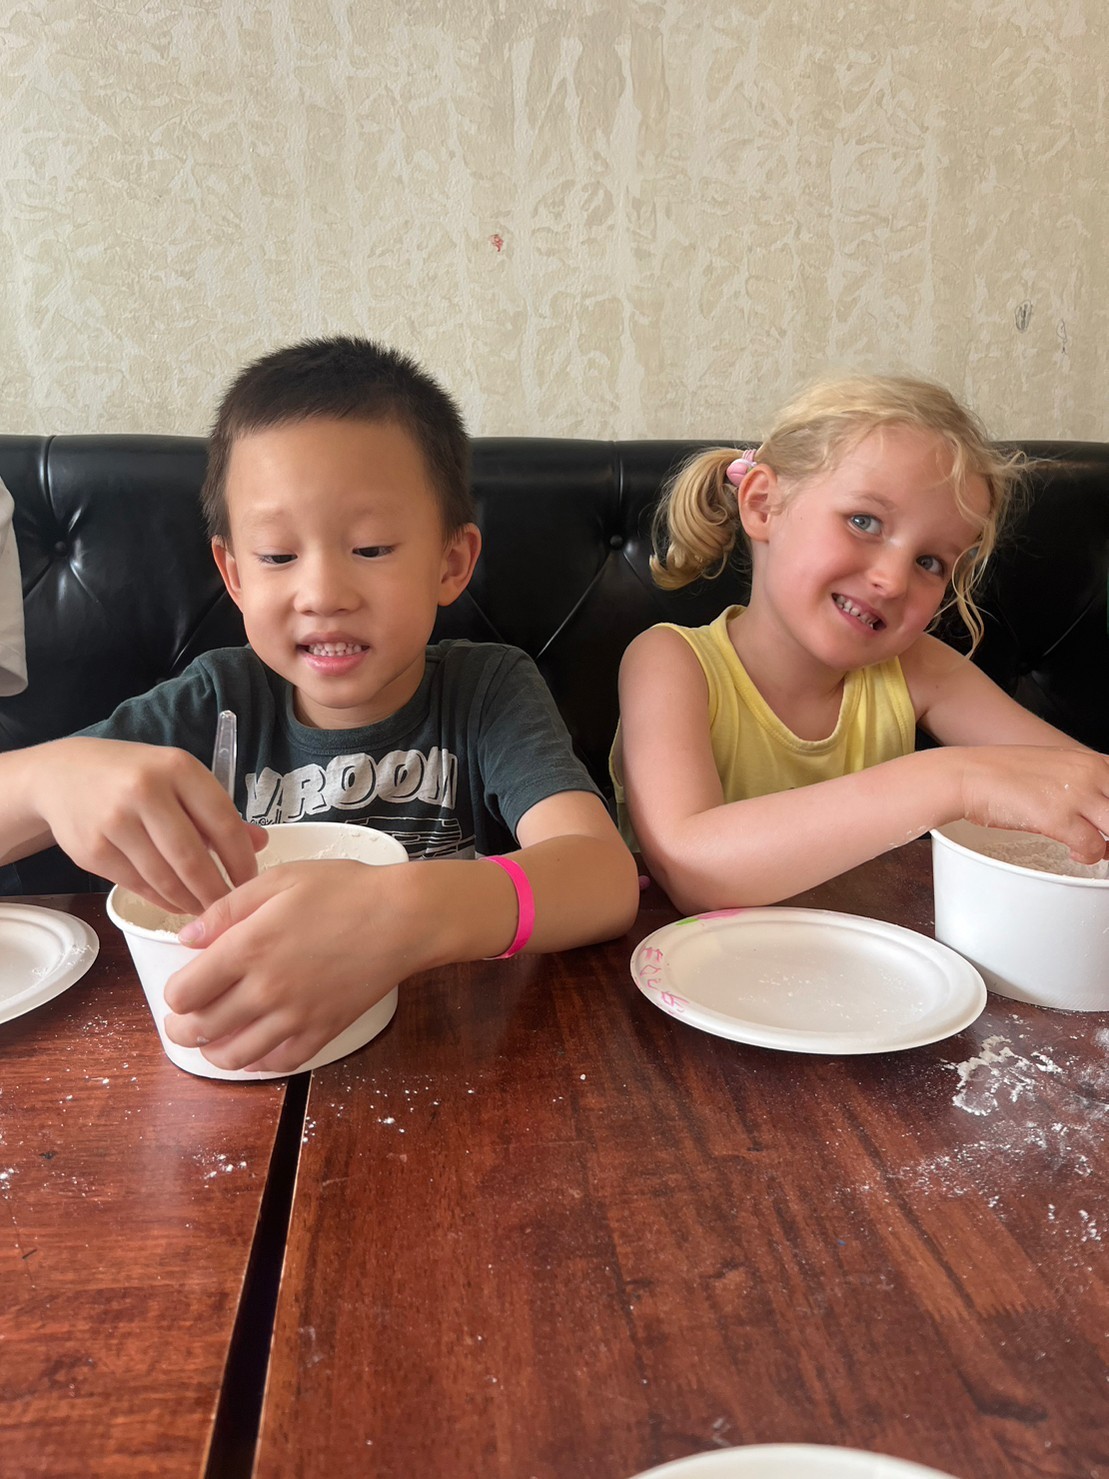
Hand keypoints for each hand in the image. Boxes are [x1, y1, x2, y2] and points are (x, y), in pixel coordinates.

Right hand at [39, 737, 265, 912]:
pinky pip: (138, 885)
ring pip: (164, 878)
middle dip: (217, 891)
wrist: (62, 775)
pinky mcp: (93, 850)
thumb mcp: (178, 778)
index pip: (223, 823)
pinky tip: (176, 903)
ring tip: (205, 909)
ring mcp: (115, 822)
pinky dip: (162, 900)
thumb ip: (217, 811)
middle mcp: (145, 791)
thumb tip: (260, 843)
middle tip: (230, 907)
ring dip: (190, 901)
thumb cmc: (133, 776)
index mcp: (178, 769)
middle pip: (193, 858)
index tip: (252, 882)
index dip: (242, 861)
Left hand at [161, 859, 422, 1072]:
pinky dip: (259, 1063)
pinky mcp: (324, 1030)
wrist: (403, 917)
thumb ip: (228, 908)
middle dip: (183, 1030)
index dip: (174, 994)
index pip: (185, 992)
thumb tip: (188, 937)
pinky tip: (255, 1050)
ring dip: (214, 1053)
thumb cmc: (345, 890)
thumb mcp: (280, 880)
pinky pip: (280, 1062)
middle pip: (202, 1030)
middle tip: (183, 1024)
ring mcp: (296, 1015)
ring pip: (235, 1056)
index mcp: (248, 947)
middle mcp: (266, 989)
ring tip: (213, 1042)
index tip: (181, 987)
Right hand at [957, 746, 1108, 862]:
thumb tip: (1096, 804)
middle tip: (1107, 840)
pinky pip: (1093, 847)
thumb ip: (1079, 779)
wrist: (968, 775)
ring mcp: (1075, 796)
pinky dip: (1089, 855)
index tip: (1107, 821)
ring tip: (1098, 850)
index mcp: (1089, 760)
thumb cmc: (1001, 772)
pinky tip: (1076, 853)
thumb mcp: (1051, 764)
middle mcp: (1089, 774)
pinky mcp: (1058, 818)